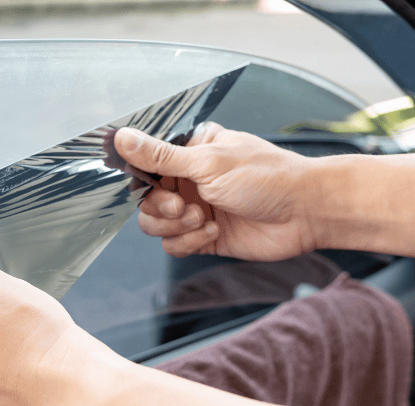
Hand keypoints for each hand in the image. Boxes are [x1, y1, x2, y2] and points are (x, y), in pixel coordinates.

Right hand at [115, 123, 317, 260]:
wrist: (306, 213)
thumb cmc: (268, 177)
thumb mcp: (207, 162)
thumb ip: (160, 156)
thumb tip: (122, 137)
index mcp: (188, 153)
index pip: (145, 166)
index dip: (142, 180)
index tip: (152, 184)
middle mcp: (189, 180)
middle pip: (146, 200)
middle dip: (161, 208)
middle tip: (184, 206)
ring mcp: (195, 209)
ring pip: (155, 225)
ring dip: (175, 227)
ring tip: (203, 219)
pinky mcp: (203, 237)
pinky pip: (173, 245)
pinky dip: (189, 242)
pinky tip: (213, 231)